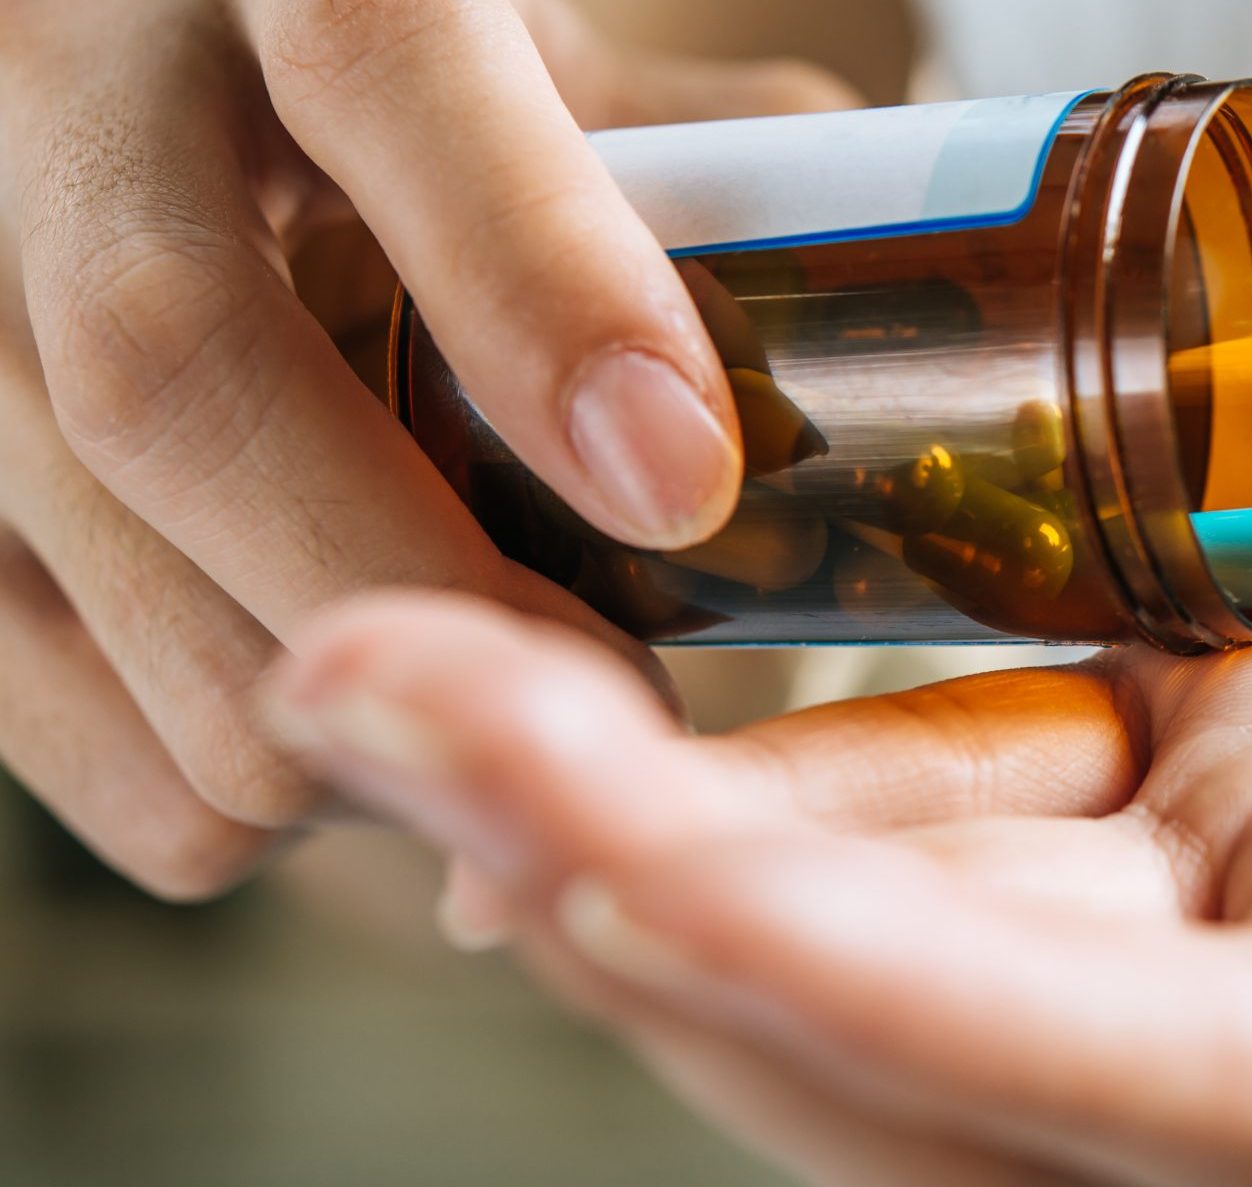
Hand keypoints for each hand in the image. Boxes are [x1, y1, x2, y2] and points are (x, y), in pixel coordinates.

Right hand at [0, 0, 859, 896]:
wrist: (164, 47)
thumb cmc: (391, 52)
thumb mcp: (546, 47)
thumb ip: (701, 158)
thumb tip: (892, 341)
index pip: (376, 56)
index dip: (530, 281)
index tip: (680, 479)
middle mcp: (61, 80)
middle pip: (177, 372)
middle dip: (425, 589)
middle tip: (626, 704)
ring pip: (92, 550)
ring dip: (340, 708)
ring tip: (505, 705)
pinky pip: (38, 697)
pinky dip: (217, 774)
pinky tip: (349, 718)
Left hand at [265, 394, 1251, 1186]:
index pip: (1228, 1103)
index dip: (927, 1011)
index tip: (616, 869)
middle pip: (990, 1050)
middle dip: (670, 901)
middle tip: (369, 697)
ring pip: (944, 932)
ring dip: (672, 813)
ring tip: (405, 652)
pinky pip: (1008, 781)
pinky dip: (816, 723)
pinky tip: (638, 616)